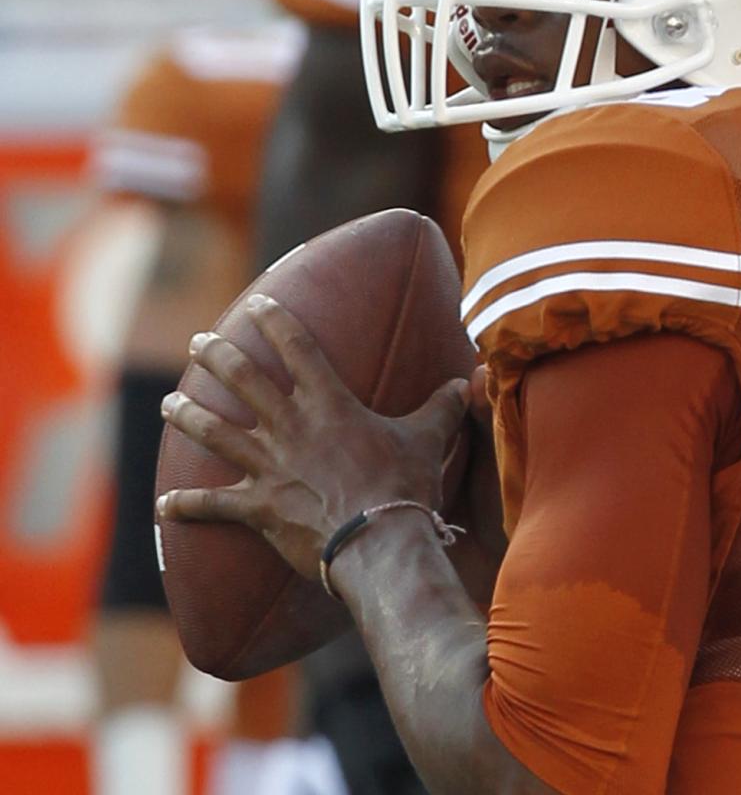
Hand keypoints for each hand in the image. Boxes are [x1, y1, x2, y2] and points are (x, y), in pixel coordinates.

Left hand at [157, 294, 468, 581]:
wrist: (379, 542)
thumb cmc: (404, 486)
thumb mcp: (429, 438)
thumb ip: (444, 406)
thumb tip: (469, 381)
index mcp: (329, 404)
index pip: (297, 349)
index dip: (275, 322)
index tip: (257, 303)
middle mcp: (291, 427)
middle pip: (242, 381)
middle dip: (216, 356)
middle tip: (198, 342)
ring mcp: (268, 466)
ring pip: (215, 433)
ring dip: (188, 416)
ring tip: (170, 402)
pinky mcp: (258, 508)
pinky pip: (214, 505)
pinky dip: (187, 506)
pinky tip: (166, 504)